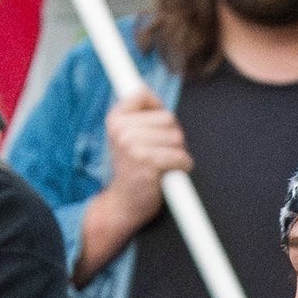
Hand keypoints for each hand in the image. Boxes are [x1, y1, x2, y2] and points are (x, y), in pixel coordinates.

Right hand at [77, 96, 193, 277]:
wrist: (123, 204)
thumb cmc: (133, 169)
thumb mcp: (128, 137)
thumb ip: (141, 116)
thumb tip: (154, 95)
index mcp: (115, 119)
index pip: (143, 93)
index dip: (156, 107)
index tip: (153, 125)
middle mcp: (121, 129)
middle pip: (168, 118)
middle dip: (171, 136)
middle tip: (157, 154)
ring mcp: (132, 145)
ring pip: (177, 137)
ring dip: (177, 153)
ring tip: (160, 165)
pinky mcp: (146, 162)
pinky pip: (180, 157)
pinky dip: (182, 167)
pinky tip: (167, 175)